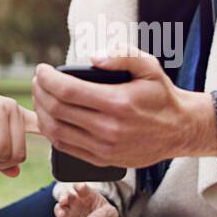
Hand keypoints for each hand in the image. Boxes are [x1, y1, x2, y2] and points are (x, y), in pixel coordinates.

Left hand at [32, 47, 216, 169]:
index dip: (47, 78)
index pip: (67, 90)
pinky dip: (51, 131)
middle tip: (37, 81)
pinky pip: (66, 147)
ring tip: (40, 97)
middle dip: (40, 92)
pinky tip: (49, 117)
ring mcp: (104, 148)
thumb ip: (123, 55)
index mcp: (117, 103)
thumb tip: (93, 58)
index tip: (41, 69)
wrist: (179, 130)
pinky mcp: (102, 160)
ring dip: (41, 112)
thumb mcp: (149, 66)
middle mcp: (108, 128)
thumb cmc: (160, 95)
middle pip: (57, 110)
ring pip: (56, 131)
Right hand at [53, 183, 119, 216]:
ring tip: (61, 215)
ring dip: (58, 210)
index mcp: (87, 195)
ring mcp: (70, 214)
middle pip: (66, 196)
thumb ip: (101, 214)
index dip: (79, 186)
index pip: (81, 188)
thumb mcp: (110, 213)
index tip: (80, 188)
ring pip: (60, 209)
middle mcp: (76, 202)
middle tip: (63, 200)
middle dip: (63, 197)